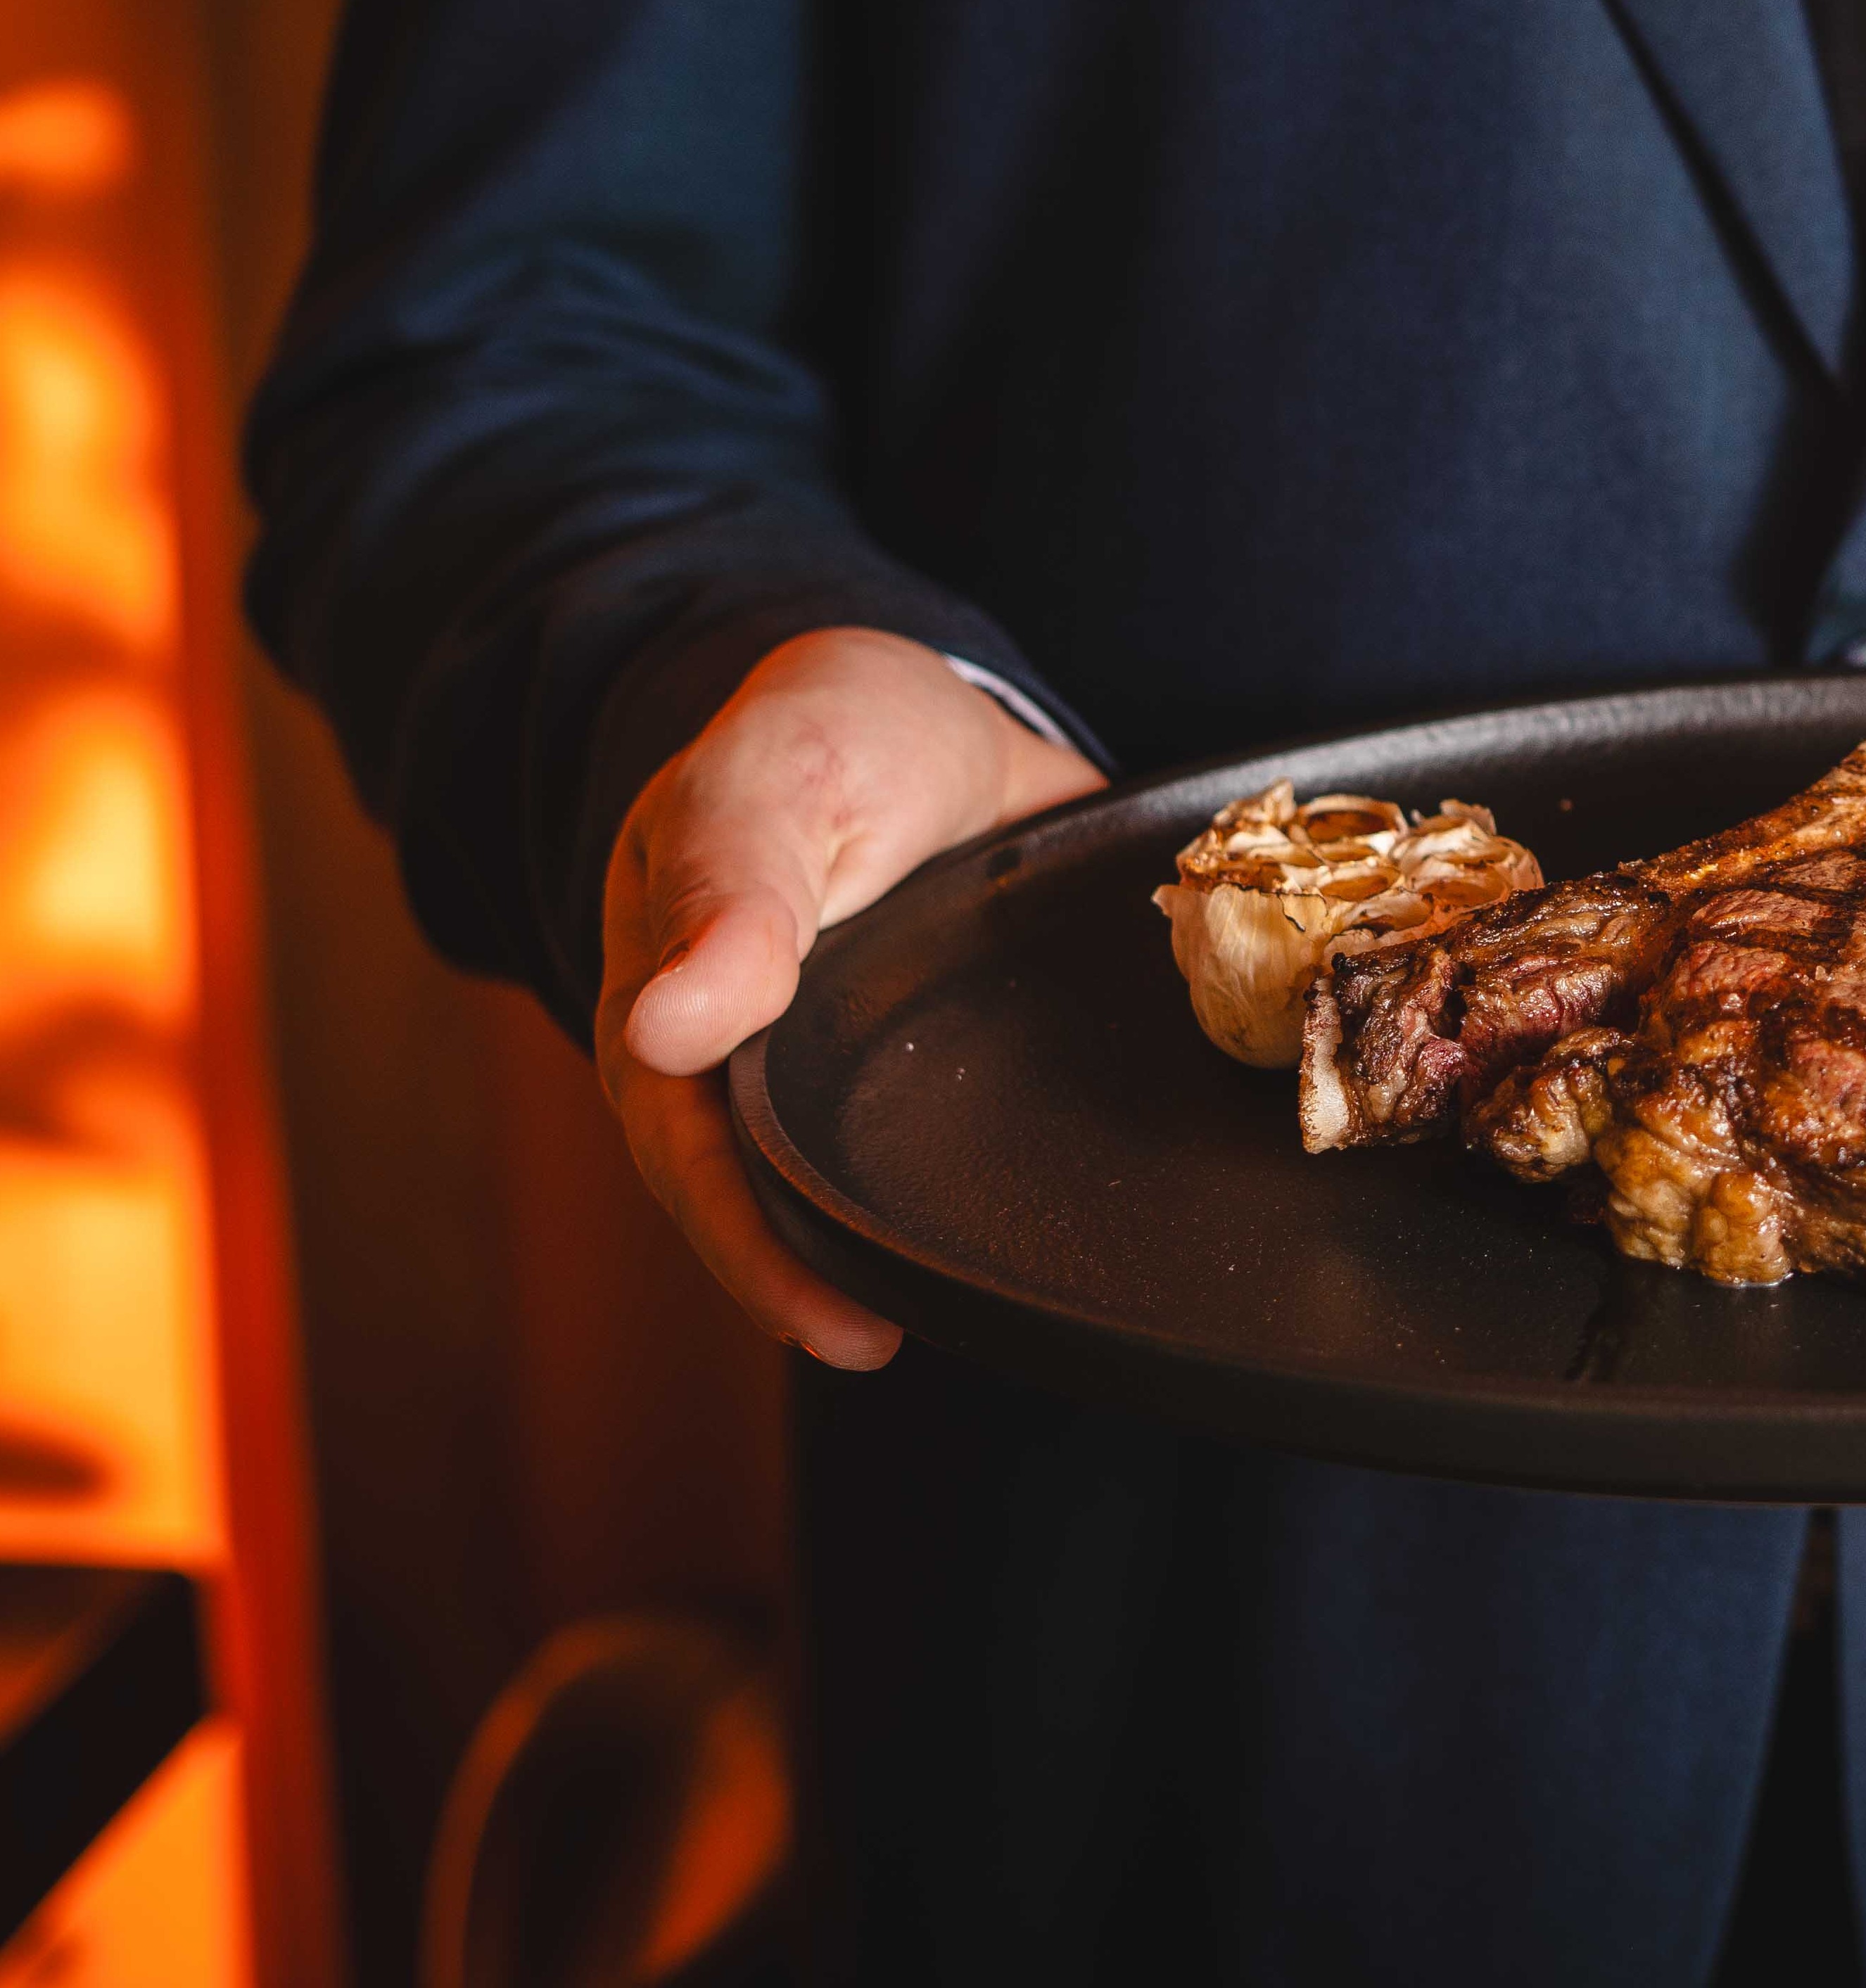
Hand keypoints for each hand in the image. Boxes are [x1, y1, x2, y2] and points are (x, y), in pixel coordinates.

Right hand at [596, 628, 1104, 1364]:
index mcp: (673, 994)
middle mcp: (745, 1055)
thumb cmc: (824, 735)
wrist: (928, 710)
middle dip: (802, 1277)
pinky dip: (957, 1192)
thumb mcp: (771, 784)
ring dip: (879, 1252)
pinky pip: (923, 1143)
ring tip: (953, 1318)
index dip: (750, 1242)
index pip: (690, 1149)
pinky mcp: (919, 1060)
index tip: (828, 1320)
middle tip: (878, 1341)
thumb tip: (658, 1036)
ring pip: (838, 1180)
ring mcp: (830, 1067)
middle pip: (753, 1191)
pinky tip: (1019, 1238)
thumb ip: (728, 898)